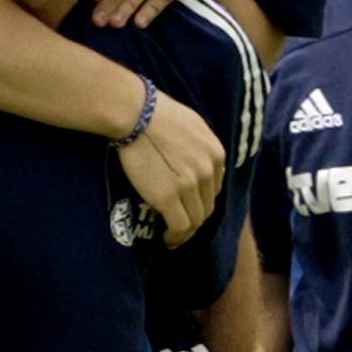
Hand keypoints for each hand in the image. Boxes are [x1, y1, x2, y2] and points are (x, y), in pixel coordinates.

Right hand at [116, 92, 222, 246]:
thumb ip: (198, 145)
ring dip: (185, 233)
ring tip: (173, 237)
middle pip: (207, 207)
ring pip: (195, 221)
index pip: (214, 189)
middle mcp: (208, 172)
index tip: (189, 207)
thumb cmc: (155, 112)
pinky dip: (175, 238)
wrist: (136, 114)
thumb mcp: (191, 124)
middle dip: (194, 219)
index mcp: (216, 154)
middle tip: (180, 226)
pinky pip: (179, 227)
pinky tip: (167, 239)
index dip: (201, 201)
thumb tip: (191, 158)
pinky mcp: (169, 197)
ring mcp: (190, 186)